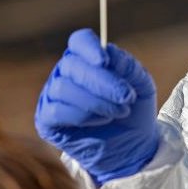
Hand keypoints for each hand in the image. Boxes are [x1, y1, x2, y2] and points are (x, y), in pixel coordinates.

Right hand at [35, 28, 158, 183]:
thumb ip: (128, 67)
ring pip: (64, 89)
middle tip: (125, 97)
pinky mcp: (47, 120)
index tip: (105, 61)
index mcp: (86, 58)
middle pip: (72, 65)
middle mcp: (66, 73)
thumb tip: (110, 52)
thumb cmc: (134, 111)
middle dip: (101, 82)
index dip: (89, 48)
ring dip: (96, 101)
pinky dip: (82, 116)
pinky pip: (56, 111)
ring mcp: (53, 95)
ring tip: (120, 112)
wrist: (132, 147)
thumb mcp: (141, 86)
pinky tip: (103, 120)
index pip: (79, 41)